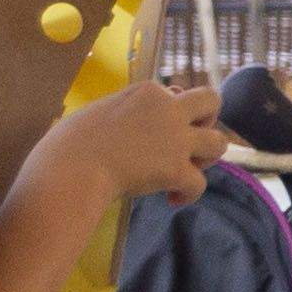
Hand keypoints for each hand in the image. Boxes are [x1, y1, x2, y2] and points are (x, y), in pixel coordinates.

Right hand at [32, 78, 225, 215]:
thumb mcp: (101, 111)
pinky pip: (200, 184)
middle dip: (208, 121)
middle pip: (212, 101)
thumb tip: (133, 123)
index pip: (177, 93)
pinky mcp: (176, 170)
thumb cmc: (72, 142)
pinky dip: (189, 195)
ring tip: (187, 170)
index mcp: (148, 91)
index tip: (157, 132)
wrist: (72, 168)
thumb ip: (126, 111)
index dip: (173, 113)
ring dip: (207, 158)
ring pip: (220, 143)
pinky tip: (171, 200)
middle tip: (190, 142)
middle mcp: (169, 109)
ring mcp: (176, 140)